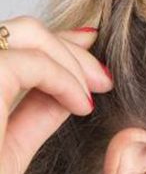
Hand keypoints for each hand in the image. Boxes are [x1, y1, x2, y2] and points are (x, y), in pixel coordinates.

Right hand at [0, 18, 113, 173]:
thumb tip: (73, 86)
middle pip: (23, 30)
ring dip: (74, 61)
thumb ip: (38, 110)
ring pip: (31, 34)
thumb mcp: (12, 144)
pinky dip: (67, 80)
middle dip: (72, 50)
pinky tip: (83, 106)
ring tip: (97, 93)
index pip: (14, 41)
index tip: (92, 62)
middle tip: (104, 80)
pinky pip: (36, 63)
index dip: (57, 44)